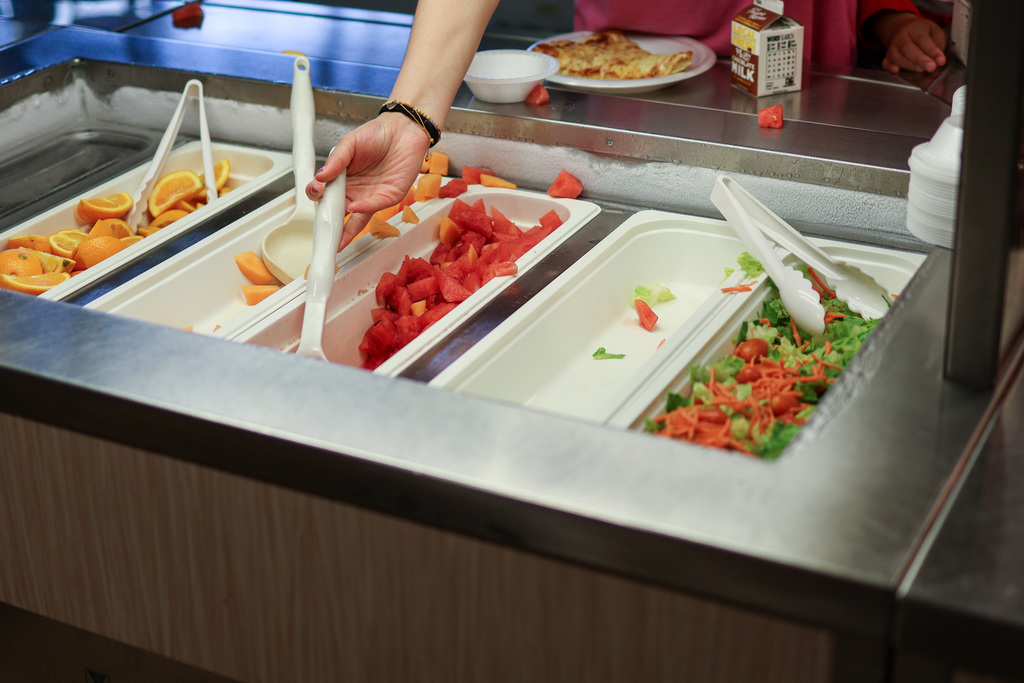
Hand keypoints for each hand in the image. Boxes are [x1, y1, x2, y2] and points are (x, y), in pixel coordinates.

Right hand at [306, 114, 430, 251]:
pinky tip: (353, 208)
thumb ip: (336, 160)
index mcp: (342, 179)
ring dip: (345, 231)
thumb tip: (321, 176)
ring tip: (336, 240)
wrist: (403, 129)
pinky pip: (374, 207)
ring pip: (356, 220)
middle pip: (338, 212)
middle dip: (329, 222)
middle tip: (322, 226)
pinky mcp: (389, 197)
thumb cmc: (377, 134)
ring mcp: (371, 197)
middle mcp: (355, 191)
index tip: (315, 192)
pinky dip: (363, 209)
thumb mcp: (350, 143)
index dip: (318, 196)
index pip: (325, 194)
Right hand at [870, 12, 947, 73]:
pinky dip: (890, 68)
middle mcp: (901, 36)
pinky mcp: (887, 57)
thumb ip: (939, 44)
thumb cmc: (924, 33)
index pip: (923, 39)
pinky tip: (896, 71)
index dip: (932, 51)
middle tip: (931, 68)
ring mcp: (892, 47)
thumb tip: (939, 61)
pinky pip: (886, 63)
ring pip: (897, 57)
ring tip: (922, 70)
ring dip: (910, 65)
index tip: (941, 61)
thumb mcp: (935, 32)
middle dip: (920, 59)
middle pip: (907, 48)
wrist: (905, 30)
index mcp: (915, 28)